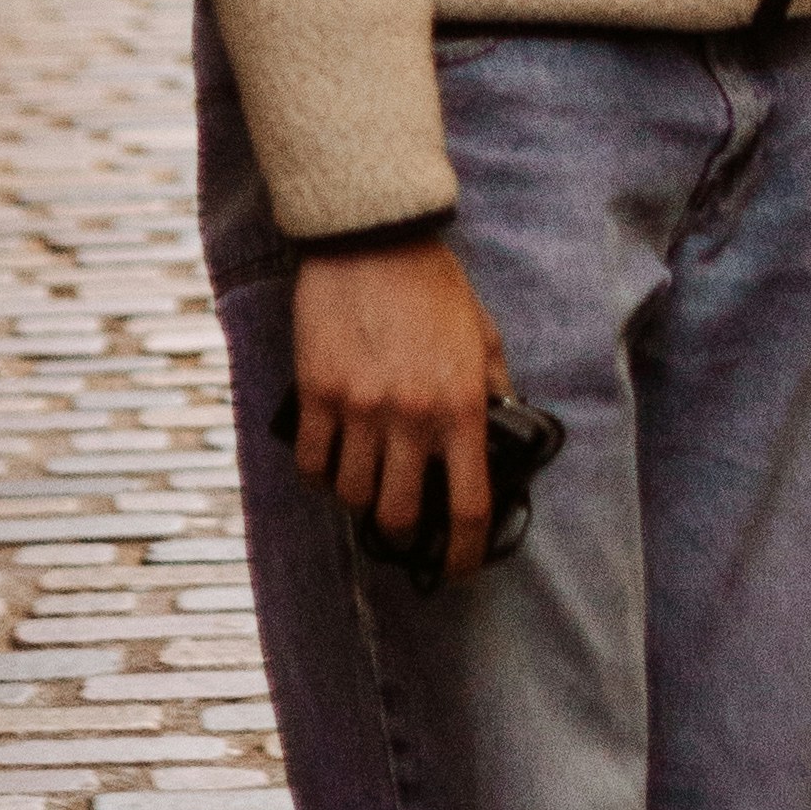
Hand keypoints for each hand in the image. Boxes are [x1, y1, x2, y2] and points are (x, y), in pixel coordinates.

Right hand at [292, 237, 514, 573]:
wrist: (372, 241)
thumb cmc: (433, 287)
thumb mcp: (482, 336)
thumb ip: (491, 390)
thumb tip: (498, 434)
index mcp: (460, 408)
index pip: (467, 506)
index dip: (462, 553)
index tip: (456, 569)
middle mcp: (411, 417)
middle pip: (398, 515)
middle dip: (399, 532)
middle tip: (399, 524)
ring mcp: (360, 408)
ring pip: (351, 494)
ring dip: (358, 499)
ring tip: (363, 484)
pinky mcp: (317, 393)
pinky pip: (311, 461)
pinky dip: (319, 473)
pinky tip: (329, 462)